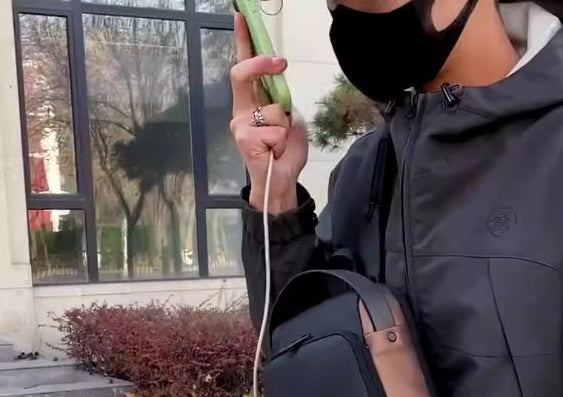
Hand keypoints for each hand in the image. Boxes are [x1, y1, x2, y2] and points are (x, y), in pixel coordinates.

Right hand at [230, 14, 308, 213]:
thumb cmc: (285, 153)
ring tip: (279, 144)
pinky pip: (274, 128)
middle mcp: (241, 111)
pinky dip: (282, 140)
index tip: (243, 17)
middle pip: (243, 74)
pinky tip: (274, 152)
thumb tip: (280, 92)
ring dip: (284, 127)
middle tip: (281, 63)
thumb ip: (282, 104)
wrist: (280, 183)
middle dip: (262, 64)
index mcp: (252, 104)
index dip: (243, 43)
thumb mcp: (291, 122)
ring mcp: (240, 124)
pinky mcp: (244, 138)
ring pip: (272, 108)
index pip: (244, 69)